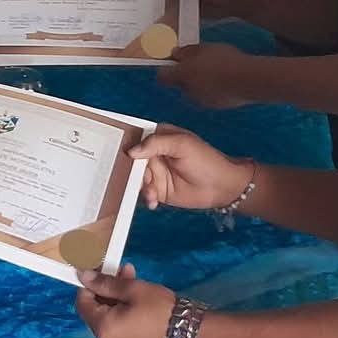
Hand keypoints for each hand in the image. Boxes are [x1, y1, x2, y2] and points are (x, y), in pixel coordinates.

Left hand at [74, 264, 177, 337]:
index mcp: (102, 329)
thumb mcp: (133, 290)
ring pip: (108, 318)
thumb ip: (105, 283)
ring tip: (132, 278)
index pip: (82, 304)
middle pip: (95, 311)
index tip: (101, 270)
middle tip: (122, 270)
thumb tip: (84, 276)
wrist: (190, 335)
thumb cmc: (160, 310)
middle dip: (106, 289)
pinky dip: (123, 312)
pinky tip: (137, 298)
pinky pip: (118, 328)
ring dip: (116, 298)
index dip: (88, 285)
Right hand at [131, 128, 251, 210]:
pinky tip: (154, 201)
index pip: (136, 137)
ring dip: (139, 186)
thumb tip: (132, 151)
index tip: (116, 151)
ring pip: (135, 178)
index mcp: (159, 137)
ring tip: (151, 192)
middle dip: (130, 170)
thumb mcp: (182, 145)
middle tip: (134, 177)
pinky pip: (143, 193)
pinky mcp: (158, 190)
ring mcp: (155, 173)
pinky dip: (145, 197)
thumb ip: (156, 143)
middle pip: (132, 160)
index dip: (126, 143)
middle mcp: (154, 154)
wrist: (221, 187)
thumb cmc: (206, 160)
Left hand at [160, 42, 259, 109]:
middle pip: (179, 85)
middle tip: (197, 63)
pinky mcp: (215, 106)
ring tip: (215, 71)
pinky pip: (208, 97)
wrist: (249, 80)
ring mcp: (202, 101)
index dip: (166, 70)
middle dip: (185, 76)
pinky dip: (212, 91)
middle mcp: (189, 91)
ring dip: (200, 84)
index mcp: (183, 75)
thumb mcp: (205, 48)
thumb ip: (187, 52)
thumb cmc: (227, 61)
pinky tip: (224, 81)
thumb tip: (176, 53)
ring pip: (194, 92)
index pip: (162, 77)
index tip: (173, 62)